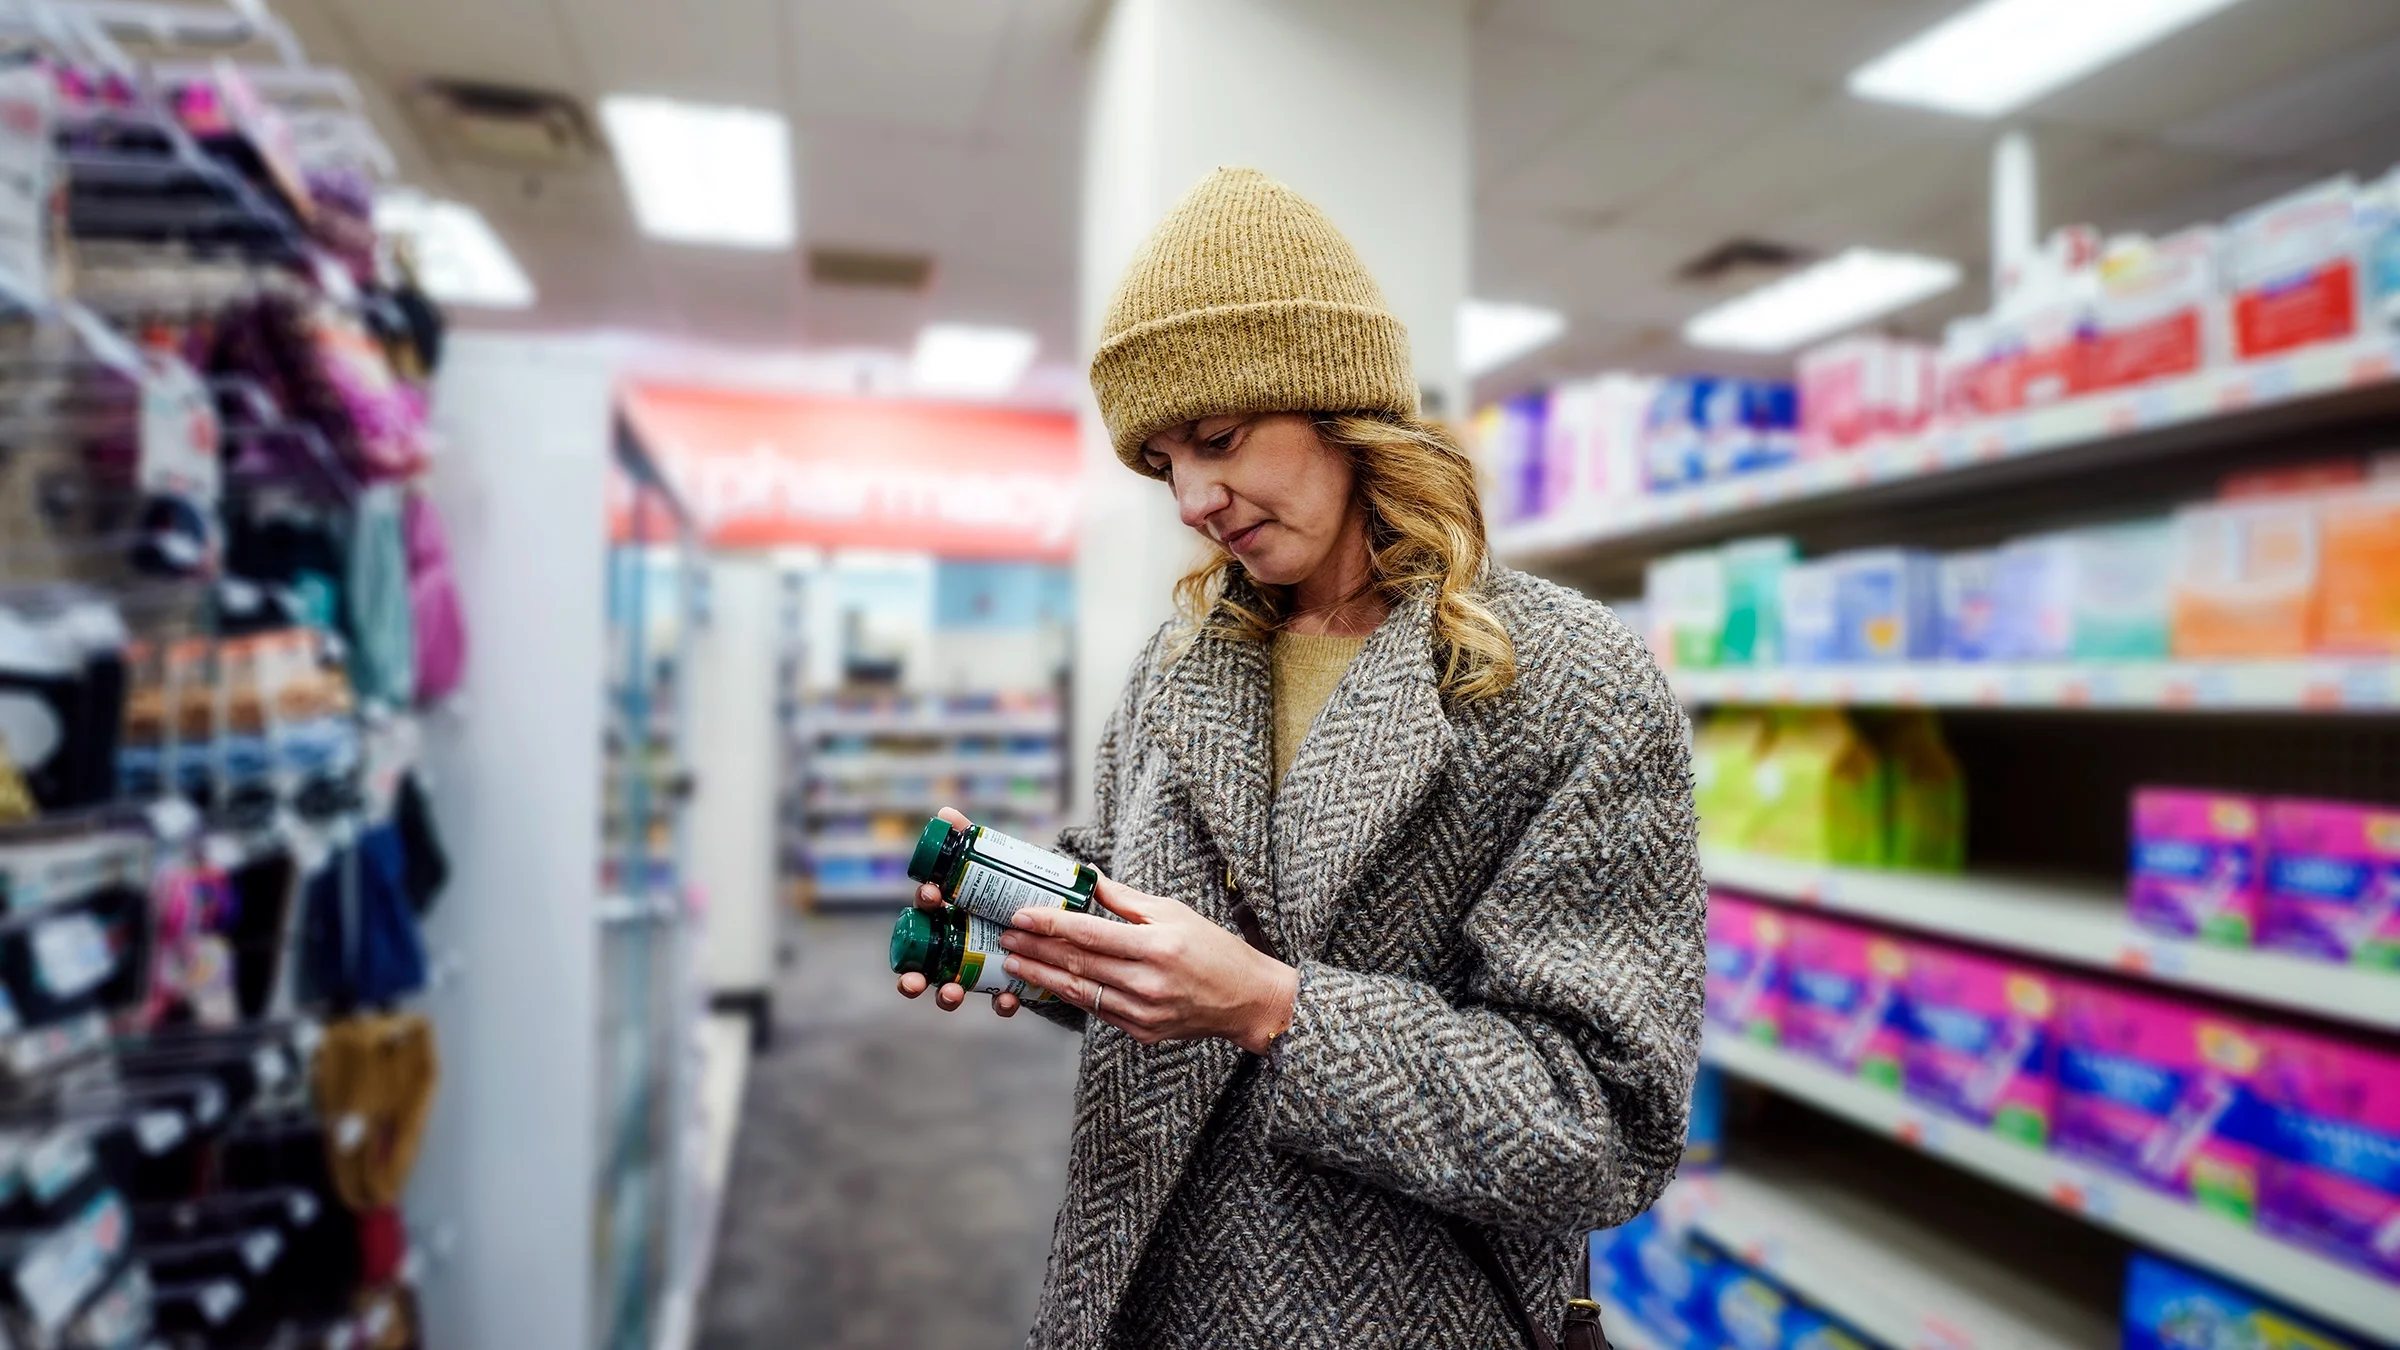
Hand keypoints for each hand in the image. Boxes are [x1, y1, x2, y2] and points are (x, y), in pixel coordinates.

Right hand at [894, 807, 1020, 1017]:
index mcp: (948, 912)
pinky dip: (1000, 1002)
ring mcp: (975, 968)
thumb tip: (946, 814)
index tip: (933, 895)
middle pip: (923, 964)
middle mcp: (954, 945)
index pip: (927, 907)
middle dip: (912, 976)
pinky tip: (1007, 1000)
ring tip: (952, 993)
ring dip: (947, 994)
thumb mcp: (996, 864)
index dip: (925, 902)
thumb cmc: (1009, 890)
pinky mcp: (1003, 983)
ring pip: (951, 987)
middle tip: (912, 981)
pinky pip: (997, 999)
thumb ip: (971, 841)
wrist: (1048, 916)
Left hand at [997, 876, 1298, 1052]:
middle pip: (1077, 964)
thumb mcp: (1175, 912)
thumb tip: (1089, 879)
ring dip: (1041, 976)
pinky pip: (1096, 1011)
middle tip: (1005, 936)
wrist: (1247, 1000)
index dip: (1050, 924)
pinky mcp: (1142, 1032)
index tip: (1020, 915)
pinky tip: (1047, 983)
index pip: (1090, 934)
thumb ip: (1127, 900)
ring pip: (1080, 992)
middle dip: (1036, 948)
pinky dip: (1068, 995)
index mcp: (1157, 945)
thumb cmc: (1214, 948)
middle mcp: (1147, 982)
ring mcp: (1143, 1012)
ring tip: (1014, 961)